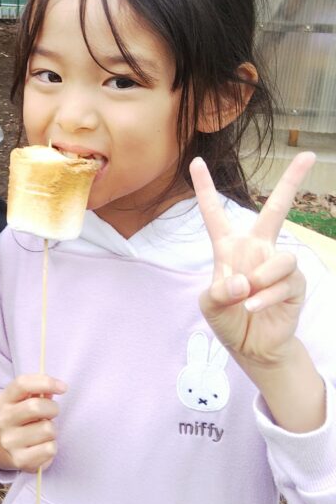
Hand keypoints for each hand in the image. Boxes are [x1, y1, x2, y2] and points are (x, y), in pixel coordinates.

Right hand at [0, 374, 66, 472]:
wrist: (4, 449)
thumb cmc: (23, 419)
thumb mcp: (24, 400)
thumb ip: (39, 390)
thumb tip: (57, 386)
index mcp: (3, 400)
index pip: (22, 383)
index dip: (46, 382)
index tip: (63, 388)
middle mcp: (2, 420)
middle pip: (36, 406)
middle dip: (52, 409)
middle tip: (52, 414)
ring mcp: (9, 441)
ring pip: (47, 429)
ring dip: (52, 430)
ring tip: (44, 432)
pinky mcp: (20, 460)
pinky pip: (50, 448)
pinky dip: (52, 446)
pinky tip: (42, 446)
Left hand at [189, 152, 315, 368]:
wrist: (251, 347)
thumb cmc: (228, 319)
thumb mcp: (210, 305)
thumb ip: (219, 291)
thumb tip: (245, 281)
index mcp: (229, 248)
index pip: (214, 213)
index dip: (205, 188)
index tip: (195, 162)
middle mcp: (257, 249)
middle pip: (276, 210)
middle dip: (292, 182)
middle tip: (308, 156)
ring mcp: (278, 265)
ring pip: (282, 257)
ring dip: (263, 278)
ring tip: (248, 296)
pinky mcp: (295, 284)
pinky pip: (286, 281)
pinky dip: (267, 296)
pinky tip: (255, 306)